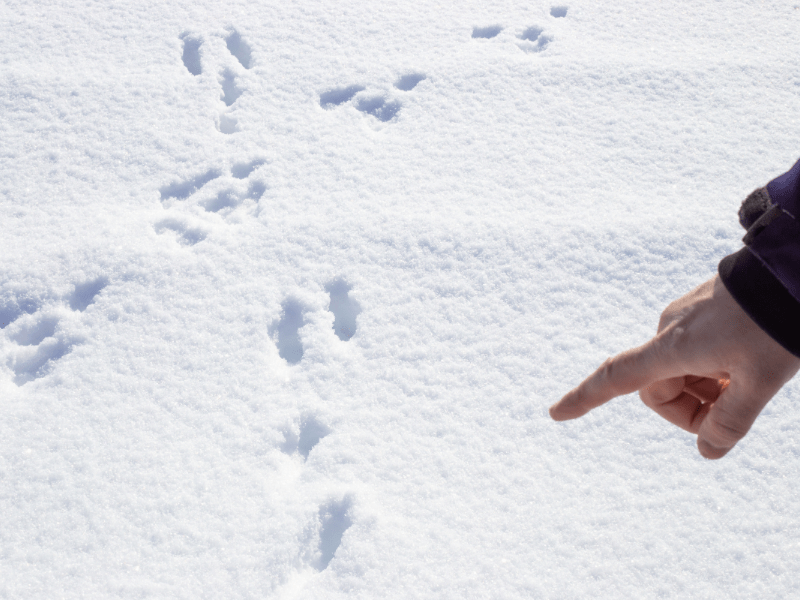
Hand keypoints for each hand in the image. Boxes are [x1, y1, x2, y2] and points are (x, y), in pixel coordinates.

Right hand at [549, 275, 799, 458]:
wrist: (791, 270)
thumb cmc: (774, 325)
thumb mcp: (760, 381)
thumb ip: (731, 421)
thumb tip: (708, 450)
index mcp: (672, 348)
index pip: (617, 378)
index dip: (585, 398)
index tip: (557, 413)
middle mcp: (668, 332)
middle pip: (661, 388)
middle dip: (693, 408)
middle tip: (735, 410)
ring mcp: (683, 319)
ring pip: (682, 371)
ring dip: (709, 388)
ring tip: (750, 380)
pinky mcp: (700, 310)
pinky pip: (695, 351)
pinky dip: (716, 368)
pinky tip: (747, 361)